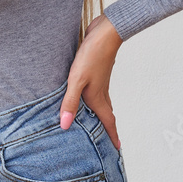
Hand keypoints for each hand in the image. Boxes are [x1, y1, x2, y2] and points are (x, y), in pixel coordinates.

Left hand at [58, 14, 123, 151]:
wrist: (105, 32)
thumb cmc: (92, 56)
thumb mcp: (77, 80)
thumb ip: (70, 102)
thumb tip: (65, 125)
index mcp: (98, 97)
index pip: (107, 121)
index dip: (111, 136)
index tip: (117, 149)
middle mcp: (101, 91)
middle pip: (107, 114)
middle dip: (108, 128)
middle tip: (109, 141)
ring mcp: (100, 81)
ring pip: (103, 103)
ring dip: (102, 114)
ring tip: (97, 122)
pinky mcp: (96, 71)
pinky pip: (98, 91)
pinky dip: (95, 100)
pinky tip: (88, 95)